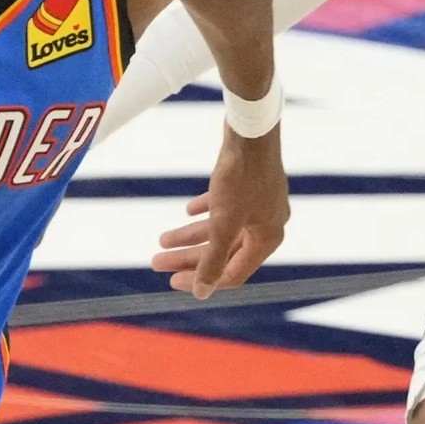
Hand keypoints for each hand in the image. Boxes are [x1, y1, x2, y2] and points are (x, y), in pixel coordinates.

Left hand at [149, 125, 289, 299]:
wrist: (251, 130)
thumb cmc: (241, 176)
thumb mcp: (224, 223)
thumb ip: (213, 259)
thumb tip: (202, 294)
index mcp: (267, 239)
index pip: (232, 273)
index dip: (201, 279)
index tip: (171, 279)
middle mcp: (266, 224)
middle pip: (223, 252)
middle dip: (188, 257)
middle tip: (157, 260)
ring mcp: (259, 204)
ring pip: (221, 229)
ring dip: (191, 235)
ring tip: (162, 238)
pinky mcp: (250, 184)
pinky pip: (226, 206)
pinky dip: (207, 211)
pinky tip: (188, 211)